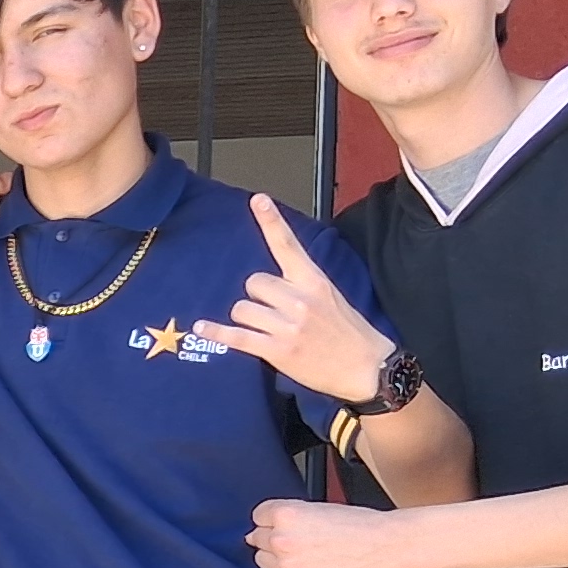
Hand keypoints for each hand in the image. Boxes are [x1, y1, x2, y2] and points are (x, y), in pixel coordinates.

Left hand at [207, 194, 396, 402]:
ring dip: (247, 318)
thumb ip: (301, 284)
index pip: (288, 246)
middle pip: (253, 282)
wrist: (366, 367)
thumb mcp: (329, 296)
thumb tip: (269, 281)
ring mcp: (287, 325)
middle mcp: (299, 299)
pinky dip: (216, 332)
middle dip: (257, 296)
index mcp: (314, 281)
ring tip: (266, 329)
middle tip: (272, 311)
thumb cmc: (347, 331)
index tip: (258, 200)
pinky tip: (202, 328)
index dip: (271, 222)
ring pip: (242, 308)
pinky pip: (236, 336)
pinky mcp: (276, 349)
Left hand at [248, 497, 429, 567]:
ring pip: (263, 561)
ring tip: (304, 555)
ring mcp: (285, 564)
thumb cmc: (361, 526)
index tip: (278, 525)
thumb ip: (291, 517)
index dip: (271, 520)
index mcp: (286, 514)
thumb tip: (269, 525)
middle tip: (296, 542)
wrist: (384, 547)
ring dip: (276, 558)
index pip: (259, 516)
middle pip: (258, 538)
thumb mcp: (319, 508)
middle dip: (272, 539)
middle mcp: (280, 539)